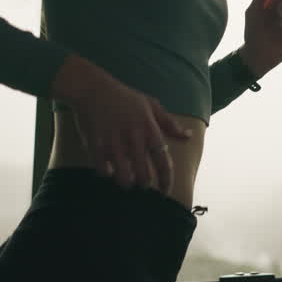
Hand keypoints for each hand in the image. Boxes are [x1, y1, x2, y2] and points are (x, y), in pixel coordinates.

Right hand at [50, 54, 191, 191]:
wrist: (93, 89)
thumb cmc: (126, 98)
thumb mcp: (151, 105)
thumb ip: (170, 124)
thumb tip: (188, 136)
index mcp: (149, 129)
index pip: (163, 161)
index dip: (166, 181)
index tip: (165, 192)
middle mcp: (133, 138)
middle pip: (144, 175)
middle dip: (145, 184)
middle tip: (142, 182)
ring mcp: (113, 143)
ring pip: (124, 178)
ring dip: (126, 182)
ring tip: (126, 178)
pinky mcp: (95, 146)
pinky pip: (103, 171)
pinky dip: (107, 173)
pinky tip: (108, 168)